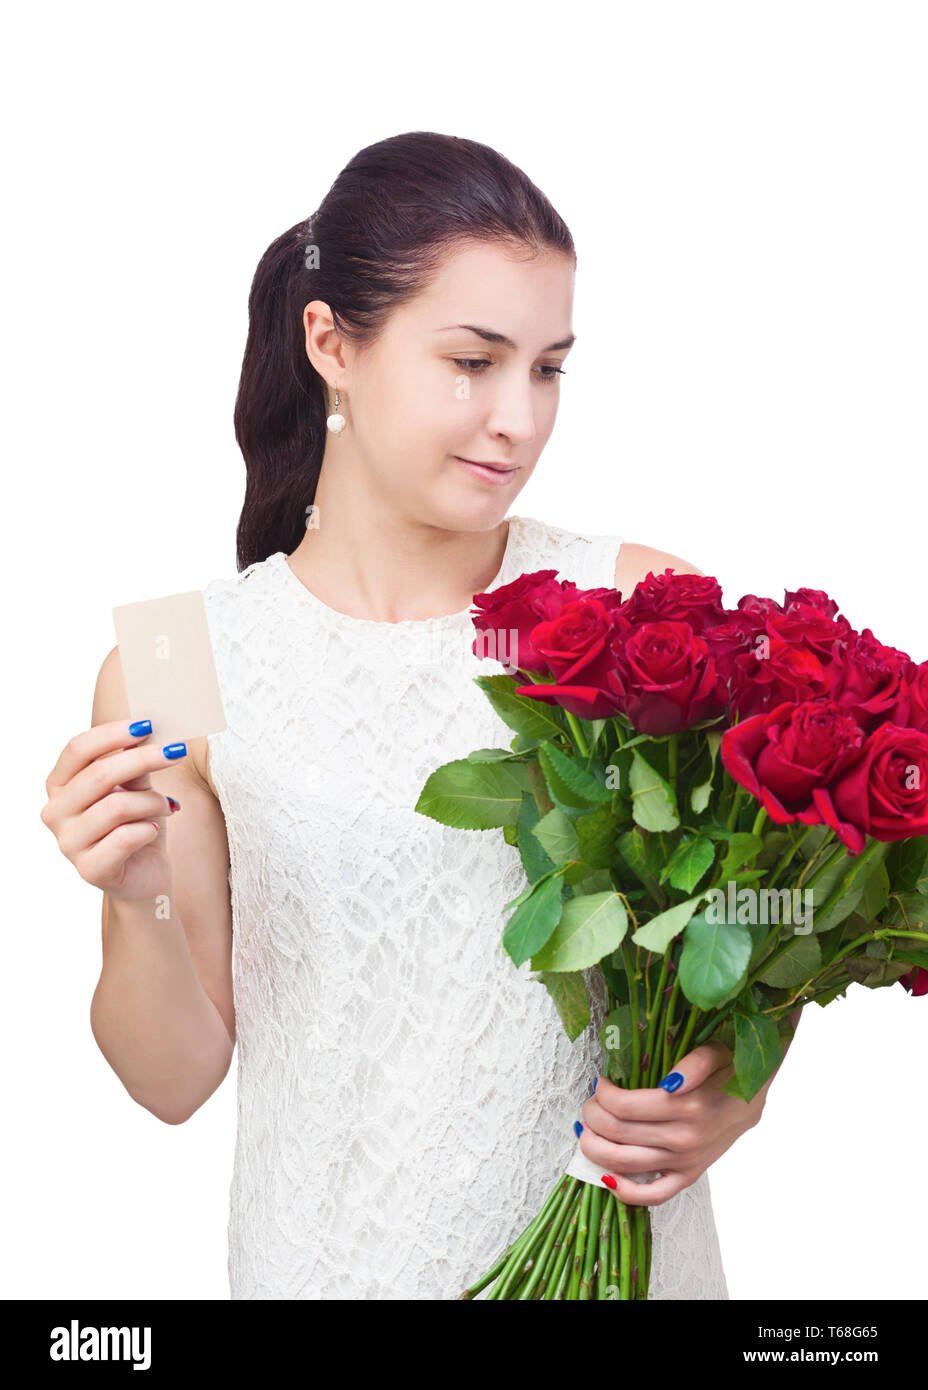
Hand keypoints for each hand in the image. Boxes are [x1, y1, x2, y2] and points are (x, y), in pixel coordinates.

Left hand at [578, 1024, 796, 1206]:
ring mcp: (684, 1162)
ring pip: (625, 1164)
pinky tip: (606, 1176)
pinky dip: (624, 1192)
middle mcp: (684, 1139)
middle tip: (591, 1102)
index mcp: (688, 1107)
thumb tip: (671, 1082)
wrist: (753, 1096)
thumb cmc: (729, 1069)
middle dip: (592, 1115)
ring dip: (594, 1147)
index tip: (600, 1081)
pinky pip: (653, 1196)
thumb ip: (696, 1061)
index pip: (624, 1106)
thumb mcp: (717, 1052)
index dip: (602, 1094)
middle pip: (617, 1133)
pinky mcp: (688, 1176)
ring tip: (588, 1129)